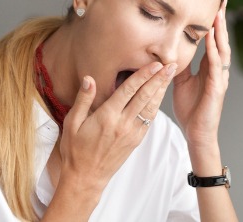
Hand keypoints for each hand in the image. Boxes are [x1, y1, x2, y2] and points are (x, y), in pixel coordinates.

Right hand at [58, 62, 175, 190]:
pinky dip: (156, 105)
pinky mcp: (136, 141)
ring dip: (161, 90)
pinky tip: (160, 96)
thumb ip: (83, 100)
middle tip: (171, 65)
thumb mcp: (72, 123)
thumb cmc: (75, 150)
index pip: (129, 90)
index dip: (143, 75)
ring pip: (151, 108)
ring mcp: (131, 133)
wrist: (86, 177)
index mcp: (107, 116)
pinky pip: (149, 120)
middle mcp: (122, 124)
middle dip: (159, 79)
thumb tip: (90, 79)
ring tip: (170, 76)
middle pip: (145, 96)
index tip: (155, 64)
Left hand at [172, 0, 229, 148]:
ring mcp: (219, 78)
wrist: (196, 133)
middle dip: (221, 19)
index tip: (213, 2)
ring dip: (220, 32)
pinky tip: (212, 41)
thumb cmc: (190, 109)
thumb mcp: (180, 81)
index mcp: (209, 67)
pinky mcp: (217, 88)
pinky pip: (216, 67)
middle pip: (221, 39)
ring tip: (219, 14)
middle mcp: (217, 69)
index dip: (213, 21)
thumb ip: (178, 64)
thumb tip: (168, 49)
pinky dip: (214, 52)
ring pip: (222, 49)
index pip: (213, 39)